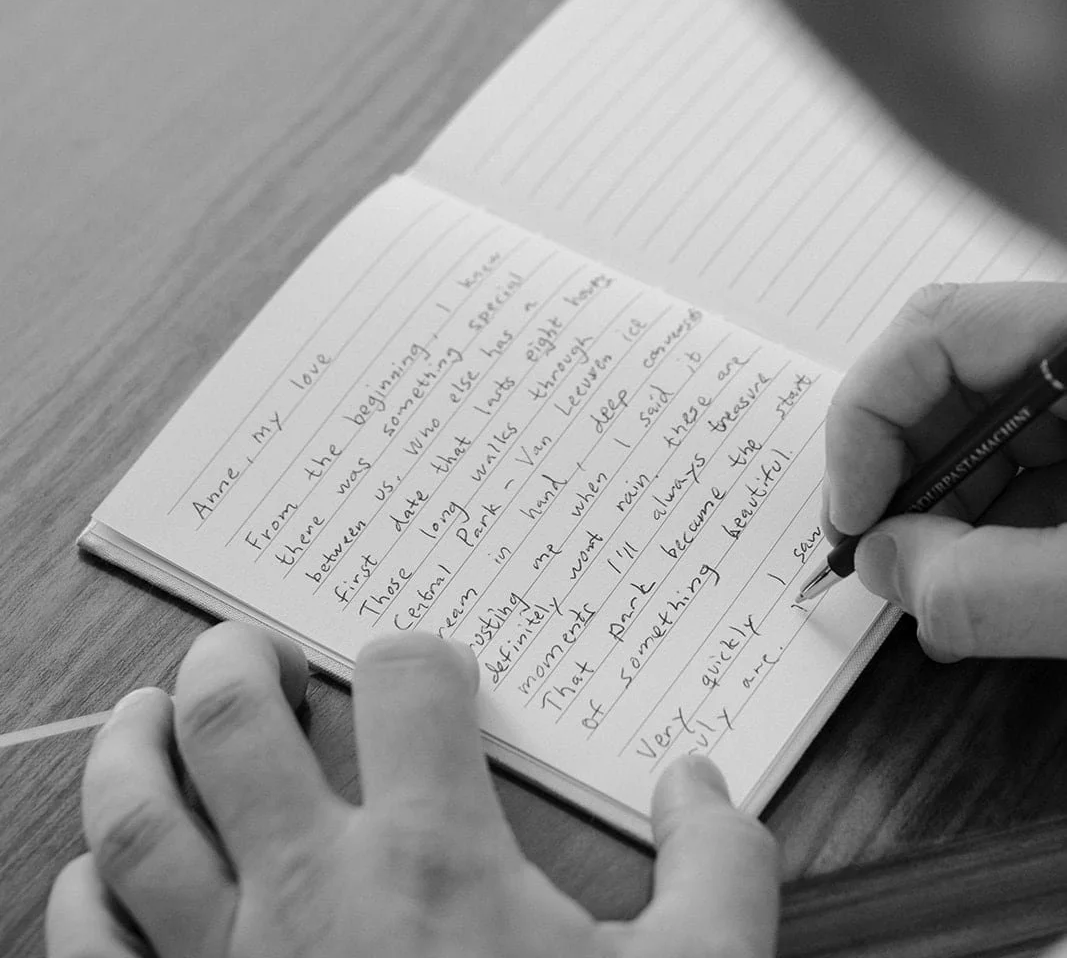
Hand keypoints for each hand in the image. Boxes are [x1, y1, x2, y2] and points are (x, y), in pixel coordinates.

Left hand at [46, 622, 778, 957]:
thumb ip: (716, 869)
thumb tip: (696, 778)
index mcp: (433, 861)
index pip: (404, 680)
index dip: (422, 654)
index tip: (435, 679)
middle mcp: (311, 893)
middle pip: (228, 713)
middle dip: (234, 657)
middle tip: (260, 658)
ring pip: (133, 817)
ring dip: (132, 746)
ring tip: (155, 714)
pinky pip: (89, 946)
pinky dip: (85, 892)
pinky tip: (106, 872)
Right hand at [824, 281, 1066, 659]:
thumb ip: (990, 583)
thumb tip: (886, 566)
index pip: (937, 328)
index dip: (868, 420)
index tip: (852, 514)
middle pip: (953, 381)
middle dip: (900, 476)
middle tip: (873, 557)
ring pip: (989, 432)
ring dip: (942, 514)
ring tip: (924, 593)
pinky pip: (1035, 468)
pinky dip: (995, 532)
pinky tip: (981, 591)